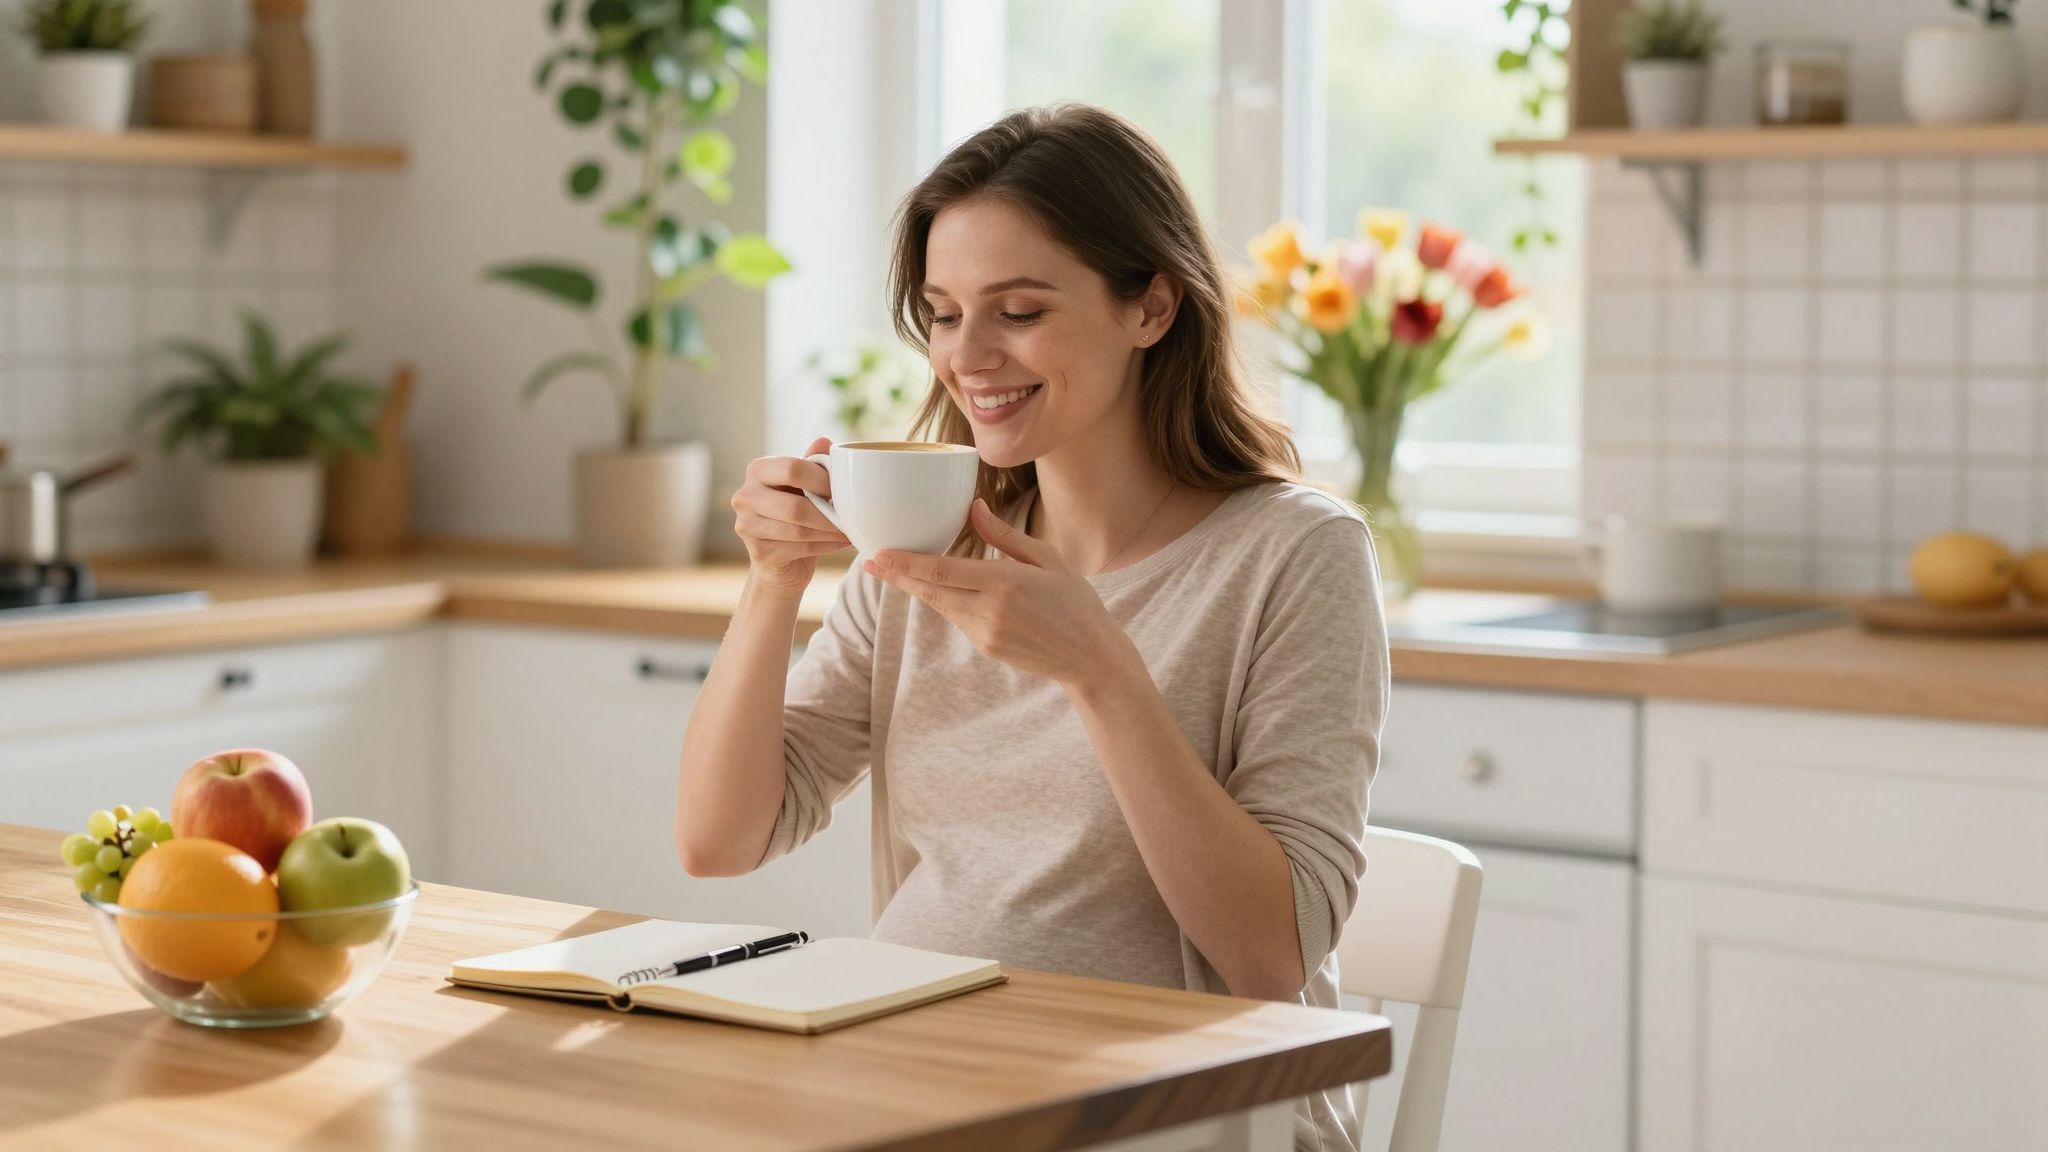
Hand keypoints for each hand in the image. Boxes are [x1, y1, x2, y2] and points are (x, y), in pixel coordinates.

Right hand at [733, 436, 851, 593]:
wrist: (780, 558)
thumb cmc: (795, 512)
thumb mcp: (804, 485)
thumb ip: (813, 463)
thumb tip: (824, 441)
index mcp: (758, 470)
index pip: (792, 469)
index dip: (823, 480)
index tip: (843, 490)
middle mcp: (745, 496)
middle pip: (795, 507)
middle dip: (829, 514)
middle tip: (851, 517)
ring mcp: (747, 526)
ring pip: (799, 531)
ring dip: (830, 532)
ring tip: (849, 530)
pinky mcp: (758, 552)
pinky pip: (800, 549)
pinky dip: (826, 546)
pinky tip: (838, 542)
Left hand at [865, 499, 1138, 692]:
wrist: (1090, 657)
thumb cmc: (1075, 601)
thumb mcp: (1047, 559)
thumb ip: (1004, 536)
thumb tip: (973, 507)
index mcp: (1006, 583)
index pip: (943, 572)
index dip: (906, 564)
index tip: (879, 554)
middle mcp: (990, 611)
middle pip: (931, 592)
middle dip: (898, 577)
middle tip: (869, 562)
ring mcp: (985, 634)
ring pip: (941, 605)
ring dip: (919, 588)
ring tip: (894, 569)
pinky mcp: (985, 647)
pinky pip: (958, 618)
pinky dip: (947, 601)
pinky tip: (941, 588)